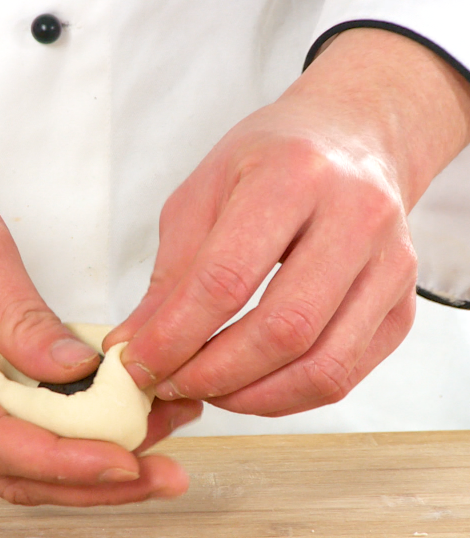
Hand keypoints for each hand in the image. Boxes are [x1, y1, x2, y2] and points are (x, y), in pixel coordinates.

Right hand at [0, 80, 201, 505]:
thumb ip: (23, 320)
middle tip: (162, 475)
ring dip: (80, 468)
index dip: (68, 462)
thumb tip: (77, 374)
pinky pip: (4, 441)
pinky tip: (106, 429)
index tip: (129, 463)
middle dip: (89, 482)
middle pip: (7, 473)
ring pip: (9, 467)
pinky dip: (58, 443)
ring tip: (152, 452)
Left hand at [106, 29, 469, 415]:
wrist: (354, 138)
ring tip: (205, 390)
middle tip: (168, 384)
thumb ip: (170, 274)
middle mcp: (356, 218)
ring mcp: (392, 266)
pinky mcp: (403, 306)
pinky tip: (247, 385)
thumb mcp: (203, 195)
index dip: (175, 335)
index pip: (226, 278)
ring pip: (322, 367)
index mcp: (293, 176)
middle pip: (283, 330)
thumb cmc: (269, 161)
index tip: (137, 365)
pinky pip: (344, 375)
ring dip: (250, 397)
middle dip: (212, 374)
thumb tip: (135, 345)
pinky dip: (286, 396)